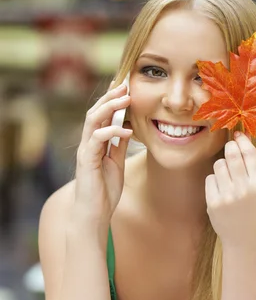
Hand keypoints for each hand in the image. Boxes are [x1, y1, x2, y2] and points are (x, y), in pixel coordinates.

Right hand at [74, 81, 132, 224]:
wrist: (94, 214)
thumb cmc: (104, 191)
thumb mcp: (117, 164)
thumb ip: (119, 146)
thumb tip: (126, 128)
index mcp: (95, 143)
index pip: (101, 115)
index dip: (111, 99)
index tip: (124, 86)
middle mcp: (88, 143)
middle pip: (95, 112)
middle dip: (110, 96)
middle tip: (125, 85)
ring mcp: (85, 150)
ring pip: (92, 120)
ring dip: (109, 107)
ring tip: (125, 99)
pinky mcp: (86, 160)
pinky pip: (97, 139)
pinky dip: (111, 131)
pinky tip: (126, 130)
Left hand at [205, 132, 255, 247]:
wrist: (246, 239)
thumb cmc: (255, 210)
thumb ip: (253, 167)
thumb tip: (241, 139)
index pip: (249, 153)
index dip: (242, 140)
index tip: (238, 135)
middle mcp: (244, 189)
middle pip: (231, 154)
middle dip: (230, 148)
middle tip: (230, 150)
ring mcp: (227, 196)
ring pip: (218, 164)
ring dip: (222, 167)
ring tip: (228, 178)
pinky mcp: (213, 203)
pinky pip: (210, 178)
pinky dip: (214, 181)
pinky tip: (221, 191)